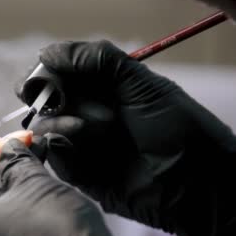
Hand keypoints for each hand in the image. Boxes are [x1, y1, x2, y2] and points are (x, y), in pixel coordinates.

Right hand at [24, 40, 235, 235]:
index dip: (46, 70)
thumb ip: (99, 61)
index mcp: (104, 87)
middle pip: (46, 98)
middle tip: (44, 97)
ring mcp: (82, 142)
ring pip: (46, 126)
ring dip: (57, 121)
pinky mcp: (79, 172)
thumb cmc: (176, 126)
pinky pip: (55, 155)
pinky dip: (57, 145)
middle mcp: (89, 112)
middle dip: (45, 95)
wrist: (196, 182)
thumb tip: (47, 53)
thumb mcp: (142, 85)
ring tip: (82, 127)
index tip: (39, 72)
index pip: (61, 71)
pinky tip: (76, 139)